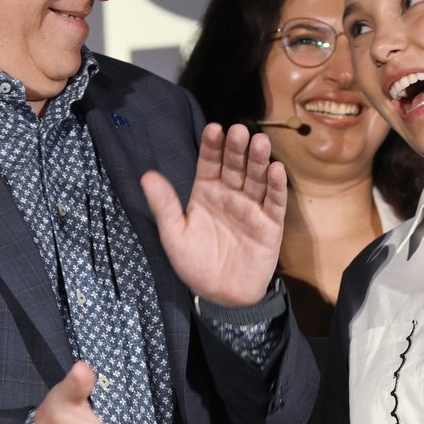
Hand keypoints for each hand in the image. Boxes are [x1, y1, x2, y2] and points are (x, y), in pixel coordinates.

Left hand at [141, 122, 285, 307]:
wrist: (221, 295)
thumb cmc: (194, 263)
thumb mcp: (173, 234)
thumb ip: (164, 205)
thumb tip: (146, 176)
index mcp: (206, 192)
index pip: (209, 163)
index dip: (212, 147)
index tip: (214, 129)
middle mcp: (230, 194)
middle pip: (235, 166)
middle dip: (236, 148)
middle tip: (238, 130)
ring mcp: (252, 207)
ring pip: (256, 178)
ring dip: (259, 160)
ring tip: (259, 142)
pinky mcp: (270, 224)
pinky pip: (274, 202)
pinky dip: (276, 186)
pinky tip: (276, 169)